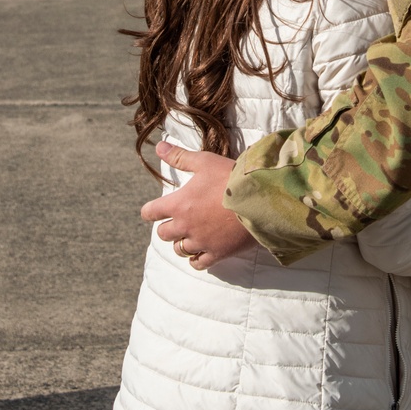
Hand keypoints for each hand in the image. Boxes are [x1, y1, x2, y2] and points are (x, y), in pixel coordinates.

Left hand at [141, 142, 257, 268]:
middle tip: (178, 220)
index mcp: (179, 204)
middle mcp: (185, 226)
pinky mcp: (217, 253)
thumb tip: (159, 146)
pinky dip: (196, 259)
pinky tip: (201, 251)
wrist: (259, 199)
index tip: (155, 210)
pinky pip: (198, 263)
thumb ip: (180, 157)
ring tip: (191, 234)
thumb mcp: (204, 162)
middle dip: (168, 227)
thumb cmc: (231, 177)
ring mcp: (201, 242)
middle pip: (163, 234)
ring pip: (179, 249)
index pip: (151, 212)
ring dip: (182, 242)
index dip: (151, 210)